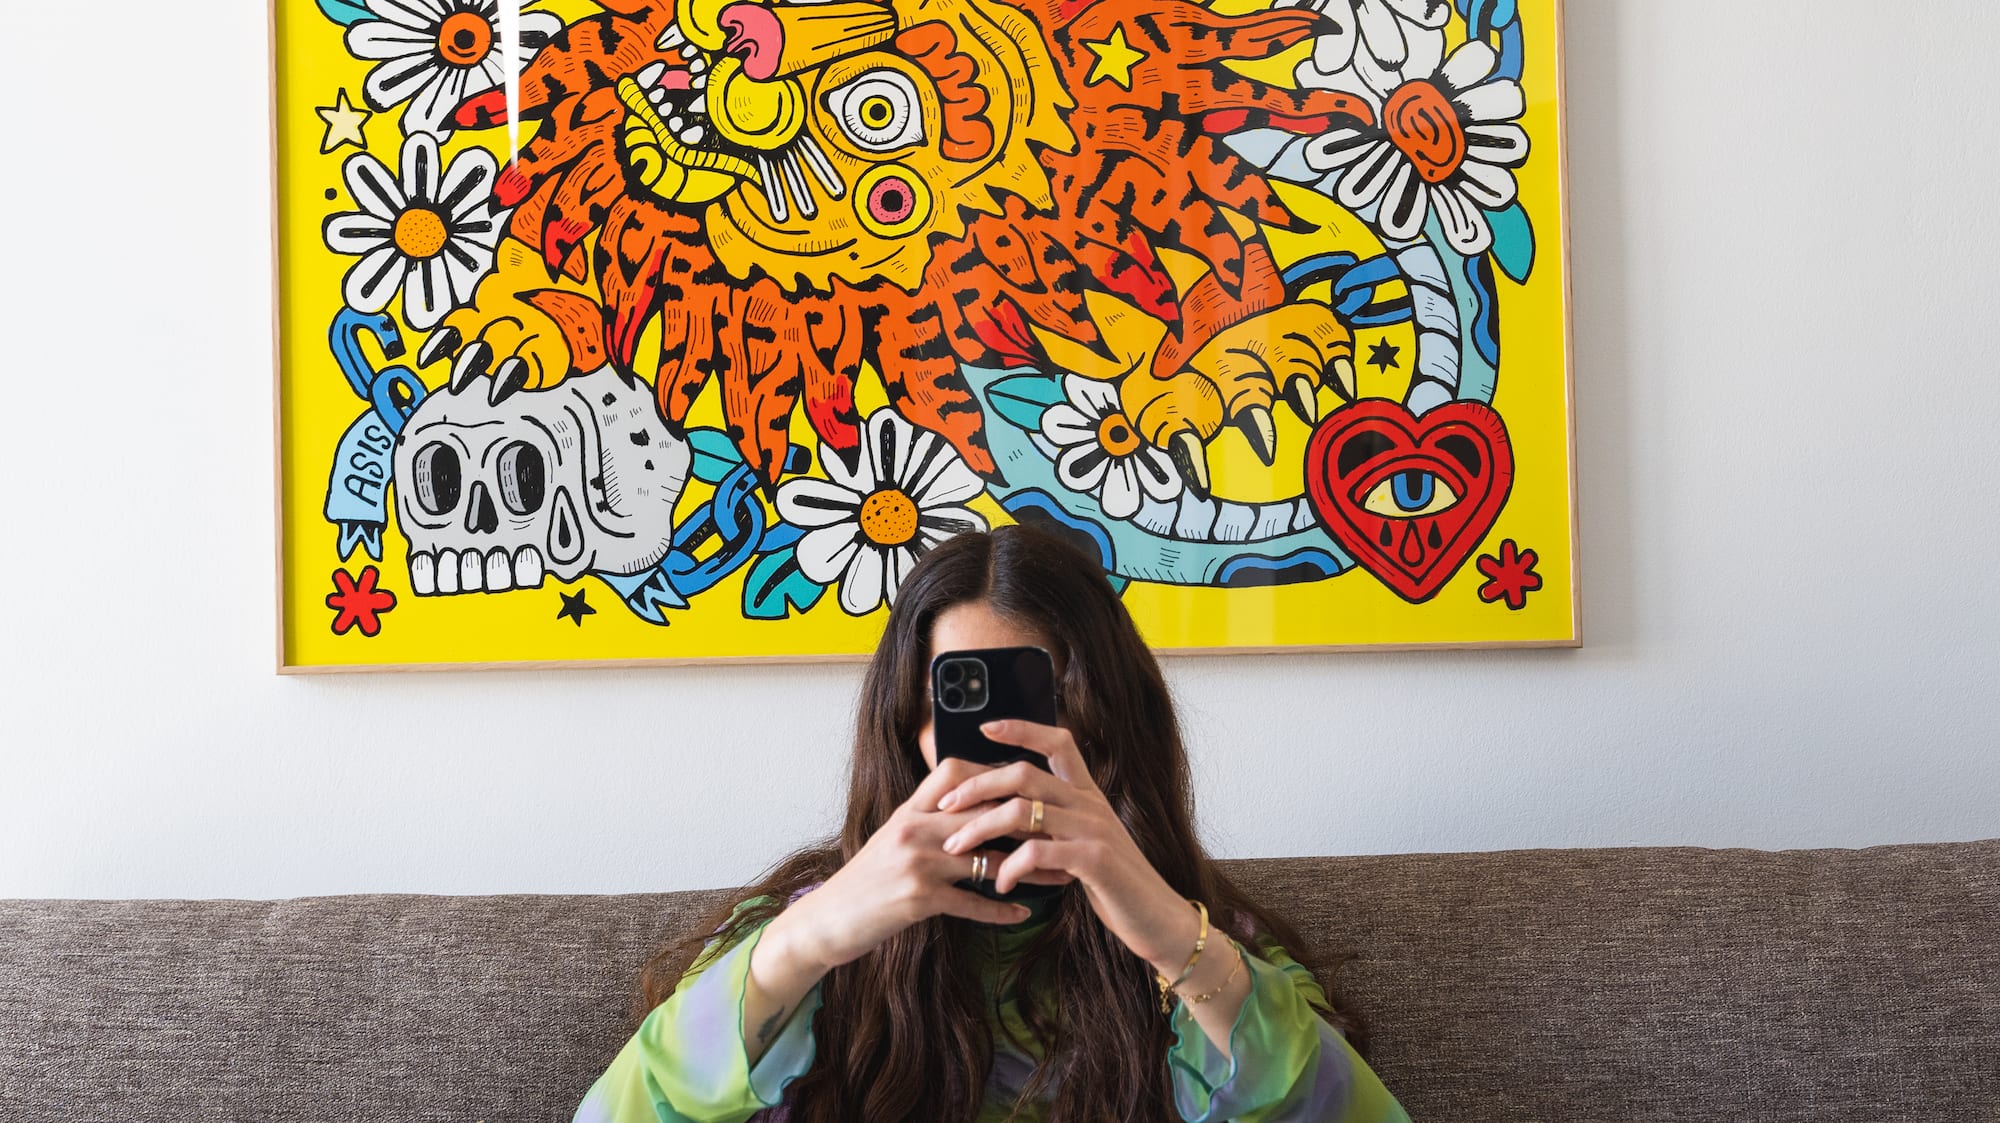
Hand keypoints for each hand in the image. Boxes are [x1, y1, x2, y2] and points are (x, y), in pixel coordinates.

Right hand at [771, 757, 1033, 973]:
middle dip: (1028, 822)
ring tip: (1059, 876)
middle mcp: (914, 829)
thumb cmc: (867, 879)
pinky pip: (972, 902)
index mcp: (909, 810)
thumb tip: (974, 806)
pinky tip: (1023, 913)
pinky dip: (1001, 910)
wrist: (828, 919)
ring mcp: (917, 863)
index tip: (1027, 787)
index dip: (994, 774)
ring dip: (1028, 869)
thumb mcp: (893, 837)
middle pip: (984, 811)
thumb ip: (929, 819)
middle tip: (1063, 830)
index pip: (955, 771)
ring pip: (987, 857)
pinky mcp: (919, 899)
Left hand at [937, 721, 1203, 978]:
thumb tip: (1004, 815)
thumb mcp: (1080, 845)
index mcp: (1087, 794)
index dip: (1022, 729)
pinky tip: (999, 884)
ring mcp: (1094, 829)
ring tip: (957, 849)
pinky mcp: (1094, 860)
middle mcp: (1090, 803)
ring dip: (980, 829)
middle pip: (1024, 773)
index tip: (986, 727)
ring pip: (1022, 811)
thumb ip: (1051, 826)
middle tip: (946, 806)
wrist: (1156, 918)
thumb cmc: (1112, 884)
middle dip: (977, 786)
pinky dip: (1009, 868)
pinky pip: (1037, 853)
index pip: (1058, 742)